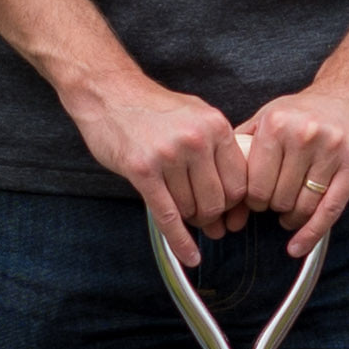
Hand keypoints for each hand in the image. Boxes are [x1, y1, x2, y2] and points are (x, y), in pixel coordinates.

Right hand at [69, 69, 253, 258]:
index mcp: (216, 126)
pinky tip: (189, 255)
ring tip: (182, 213)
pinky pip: (167, 215)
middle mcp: (196, 140)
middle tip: (205, 220)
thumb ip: (218, 147)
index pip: (239, 182)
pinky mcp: (142, 169)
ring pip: (191, 209)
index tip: (227, 212)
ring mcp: (169, 154)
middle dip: (211, 216)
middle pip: (217, 200)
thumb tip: (236, 193)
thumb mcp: (197, 115)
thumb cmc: (153, 108)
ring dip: (189, 220)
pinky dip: (180, 241)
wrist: (109, 93)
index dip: (234, 204)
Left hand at [235, 70, 348, 255]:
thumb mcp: (270, 114)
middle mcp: (303, 134)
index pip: (254, 182)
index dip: (251, 200)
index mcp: (276, 124)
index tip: (254, 202)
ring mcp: (331, 149)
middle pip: (278, 197)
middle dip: (273, 208)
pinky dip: (312, 234)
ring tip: (289, 215)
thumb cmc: (307, 110)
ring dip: (292, 219)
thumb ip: (244, 140)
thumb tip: (216, 173)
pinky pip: (330, 209)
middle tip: (274, 205)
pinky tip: (298, 247)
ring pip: (303, 205)